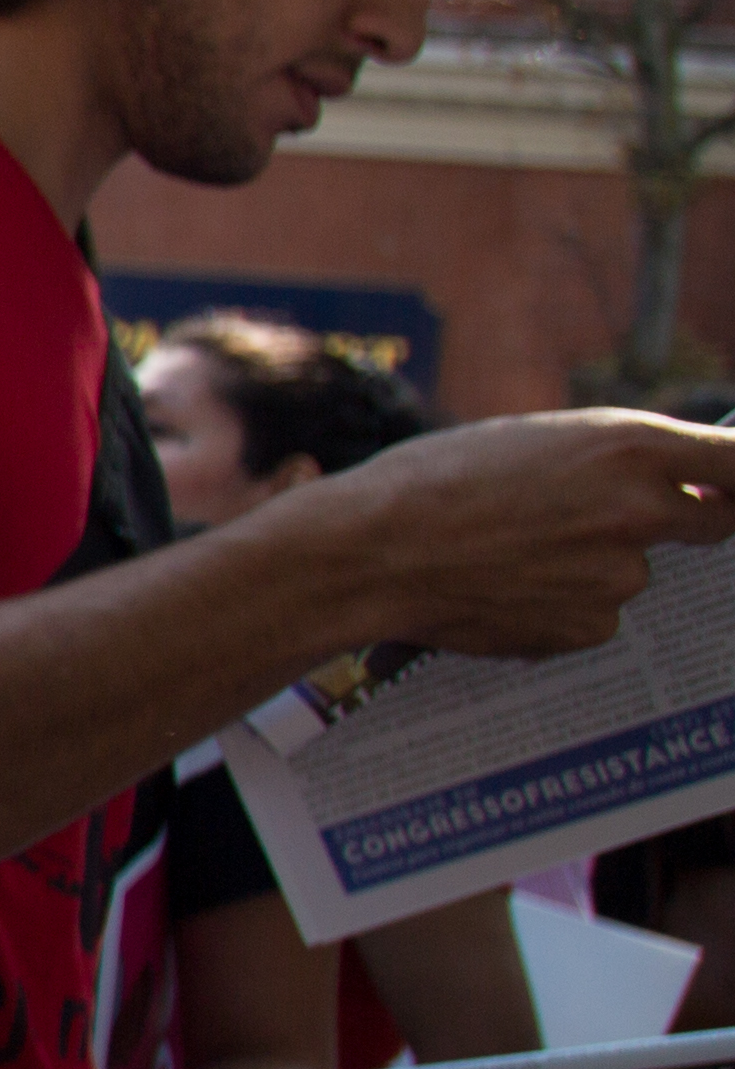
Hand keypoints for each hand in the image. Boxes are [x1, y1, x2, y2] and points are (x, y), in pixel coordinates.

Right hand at [271, 411, 734, 659]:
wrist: (369, 552)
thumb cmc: (433, 481)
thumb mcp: (532, 441)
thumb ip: (608, 460)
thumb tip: (660, 479)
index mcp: (631, 446)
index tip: (728, 482)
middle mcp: (642, 509)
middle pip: (713, 521)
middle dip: (681, 518)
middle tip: (617, 517)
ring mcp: (621, 576)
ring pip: (632, 571)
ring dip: (594, 566)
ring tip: (512, 553)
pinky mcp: (591, 626)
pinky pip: (593, 613)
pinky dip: (560, 604)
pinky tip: (502, 588)